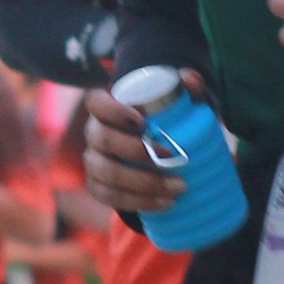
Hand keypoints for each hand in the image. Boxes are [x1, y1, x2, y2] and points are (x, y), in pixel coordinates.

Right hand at [83, 78, 203, 217]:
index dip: (113, 111)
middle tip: (171, 155)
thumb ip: (185, 87)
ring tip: (178, 187)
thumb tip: (189, 80)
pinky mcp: (98, 187)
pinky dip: (139, 201)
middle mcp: (94, 134)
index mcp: (106, 109)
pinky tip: (165, 203)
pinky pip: (110, 197)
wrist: (156, 154)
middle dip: (135, 150)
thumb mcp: (177, 103)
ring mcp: (93, 162)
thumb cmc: (164, 122)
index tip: (142, 121)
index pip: (96, 102)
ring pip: (106, 173)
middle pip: (102, 139)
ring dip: (142, 182)